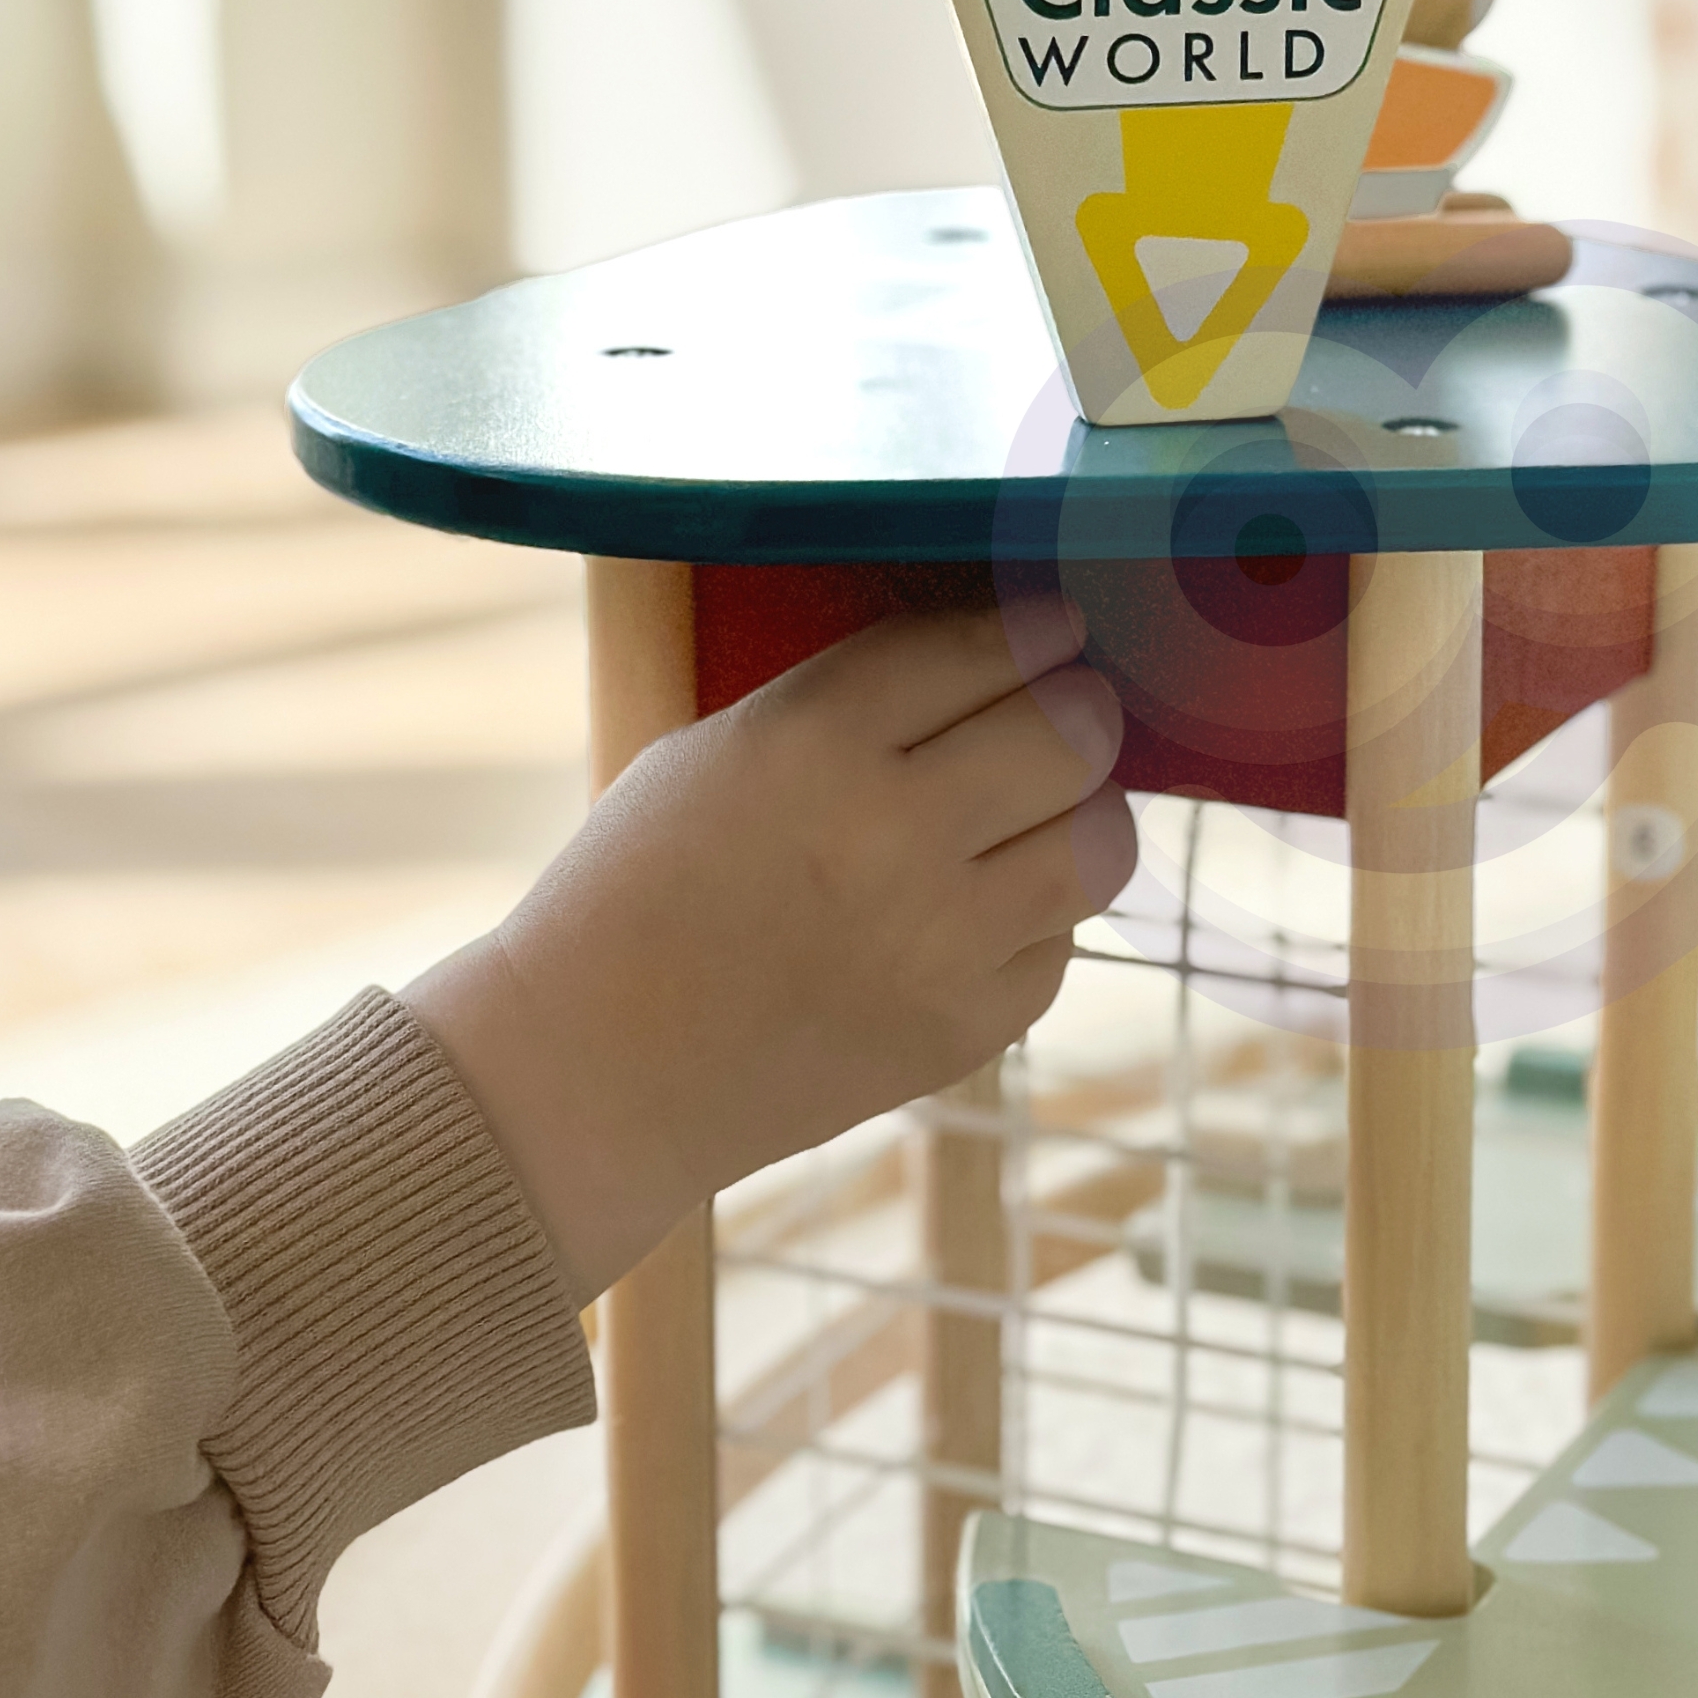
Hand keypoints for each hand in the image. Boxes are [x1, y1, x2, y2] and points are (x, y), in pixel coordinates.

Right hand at [402, 605, 1134, 1299]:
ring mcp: (939, 942)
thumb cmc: (642, 884)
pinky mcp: (964, 1030)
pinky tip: (986, 904)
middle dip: (1083, 710)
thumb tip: (991, 657)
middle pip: (1070, 735)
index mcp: (813, 740)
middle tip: (1072, 709)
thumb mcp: (717, 749)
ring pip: (1101, 843)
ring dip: (1088, 809)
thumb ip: (850, 700)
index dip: (1040, 629)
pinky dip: (1037, 916)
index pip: (985, 648)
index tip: (1058, 628)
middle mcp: (892, 833)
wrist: (596, 1069)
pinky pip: (1060, 944)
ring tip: (1052, 804)